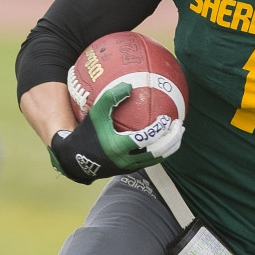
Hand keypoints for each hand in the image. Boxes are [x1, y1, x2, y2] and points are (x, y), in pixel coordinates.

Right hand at [48, 82, 184, 183]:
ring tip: (179, 134)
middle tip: (180, 126)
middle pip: (157, 153)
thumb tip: (130, 84)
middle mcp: (126, 161)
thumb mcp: (95, 114)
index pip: (146, 139)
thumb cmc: (86, 133)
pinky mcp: (130, 170)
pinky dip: (161, 151)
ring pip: (156, 160)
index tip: (168, 118)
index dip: (159, 129)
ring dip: (170, 147)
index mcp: (118, 147)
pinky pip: (150, 161)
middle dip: (172, 140)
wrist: (74, 159)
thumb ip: (111, 98)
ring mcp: (129, 167)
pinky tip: (166, 139)